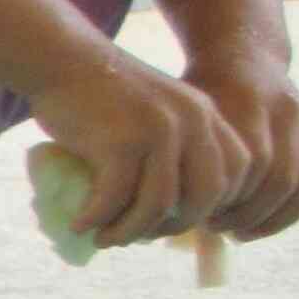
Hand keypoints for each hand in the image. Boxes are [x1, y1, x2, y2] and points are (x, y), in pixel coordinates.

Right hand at [26, 49, 251, 248]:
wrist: (63, 60)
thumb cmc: (99, 92)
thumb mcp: (153, 114)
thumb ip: (168, 149)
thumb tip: (160, 211)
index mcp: (205, 115)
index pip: (235, 174)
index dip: (213, 206)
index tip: (177, 221)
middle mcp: (191, 122)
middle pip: (204, 196)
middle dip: (175, 227)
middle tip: (141, 237)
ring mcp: (157, 132)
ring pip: (158, 204)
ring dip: (130, 232)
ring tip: (104, 238)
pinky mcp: (120, 142)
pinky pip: (114, 199)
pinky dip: (96, 219)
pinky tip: (79, 224)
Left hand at [180, 50, 298, 241]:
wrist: (237, 55)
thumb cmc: (195, 95)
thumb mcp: (181, 118)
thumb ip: (180, 155)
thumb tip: (162, 212)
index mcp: (246, 104)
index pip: (250, 166)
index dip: (226, 201)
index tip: (199, 217)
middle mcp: (284, 111)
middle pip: (279, 180)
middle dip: (246, 215)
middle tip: (215, 228)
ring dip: (275, 217)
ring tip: (241, 231)